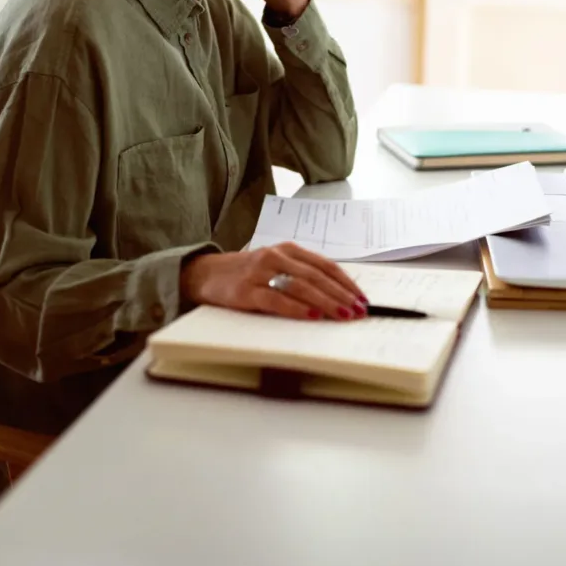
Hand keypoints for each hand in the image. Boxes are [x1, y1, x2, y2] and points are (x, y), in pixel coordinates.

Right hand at [180, 243, 367, 320]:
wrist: (204, 274)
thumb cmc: (247, 274)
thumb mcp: (276, 266)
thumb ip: (301, 275)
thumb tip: (337, 295)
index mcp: (288, 249)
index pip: (325, 265)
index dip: (346, 282)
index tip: (362, 297)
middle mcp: (276, 256)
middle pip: (317, 276)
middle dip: (341, 294)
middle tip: (359, 310)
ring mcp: (260, 272)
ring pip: (301, 286)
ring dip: (326, 302)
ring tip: (343, 314)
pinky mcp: (246, 291)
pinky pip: (276, 299)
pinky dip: (296, 308)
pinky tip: (312, 315)